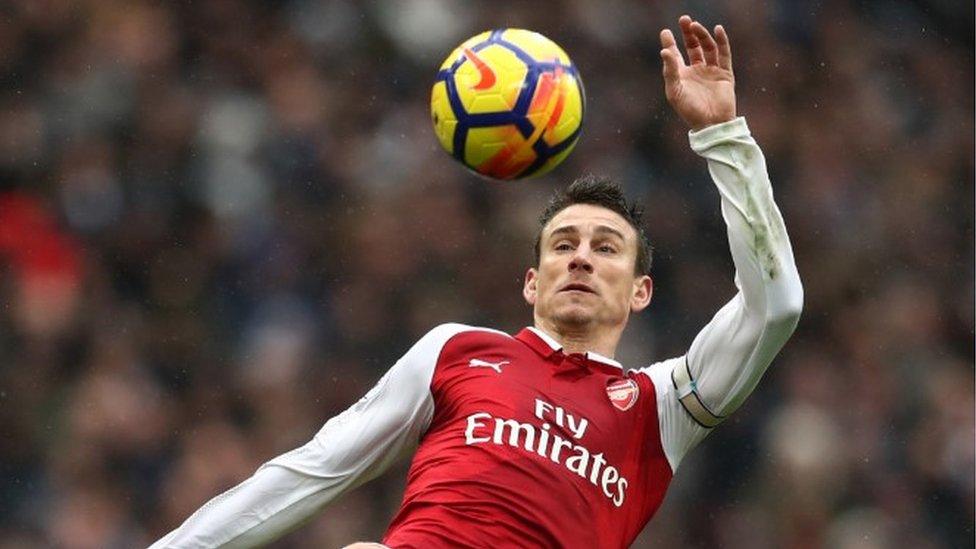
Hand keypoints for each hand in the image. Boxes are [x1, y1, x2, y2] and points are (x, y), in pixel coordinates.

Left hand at [660, 15, 735, 130]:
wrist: (711, 124)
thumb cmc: (689, 111)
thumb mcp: (674, 91)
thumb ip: (670, 71)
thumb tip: (664, 51)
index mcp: (682, 76)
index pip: (675, 55)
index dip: (670, 43)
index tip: (665, 32)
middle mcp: (696, 71)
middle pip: (692, 47)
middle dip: (688, 33)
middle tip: (684, 19)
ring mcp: (711, 71)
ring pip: (707, 48)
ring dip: (702, 36)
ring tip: (695, 26)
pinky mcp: (725, 73)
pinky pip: (724, 54)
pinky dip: (721, 41)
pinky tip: (717, 30)